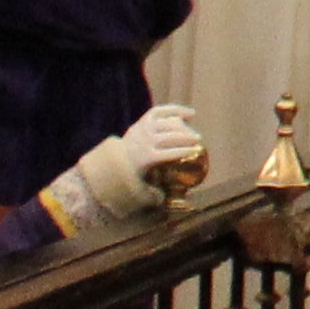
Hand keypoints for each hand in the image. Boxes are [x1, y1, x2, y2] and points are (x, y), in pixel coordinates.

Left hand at [61, 103, 208, 227]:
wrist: (111, 160)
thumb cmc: (129, 176)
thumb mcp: (138, 189)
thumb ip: (151, 196)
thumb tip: (163, 198)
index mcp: (145, 158)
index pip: (168, 152)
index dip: (183, 151)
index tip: (196, 151)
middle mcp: (144, 141)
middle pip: (169, 136)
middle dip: (186, 137)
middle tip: (198, 140)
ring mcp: (143, 128)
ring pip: (167, 123)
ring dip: (183, 127)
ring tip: (193, 132)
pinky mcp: (143, 120)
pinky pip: (161, 111)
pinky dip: (176, 110)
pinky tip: (189, 113)